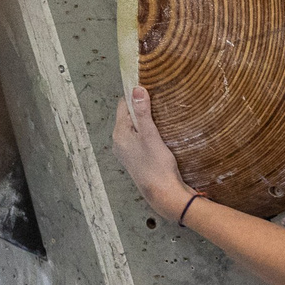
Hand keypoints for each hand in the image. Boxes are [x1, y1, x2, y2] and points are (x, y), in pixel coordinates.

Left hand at [111, 87, 192, 216]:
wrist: (164, 194)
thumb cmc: (157, 166)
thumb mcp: (151, 135)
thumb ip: (143, 112)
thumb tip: (136, 89)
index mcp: (119, 134)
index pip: (123, 106)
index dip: (136, 97)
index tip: (150, 91)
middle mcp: (120, 143)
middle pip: (129, 117)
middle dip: (142, 109)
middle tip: (159, 103)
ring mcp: (128, 152)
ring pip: (136, 129)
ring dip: (147, 122)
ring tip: (162, 118)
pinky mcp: (138, 159)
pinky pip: (141, 139)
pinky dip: (149, 134)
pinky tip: (161, 135)